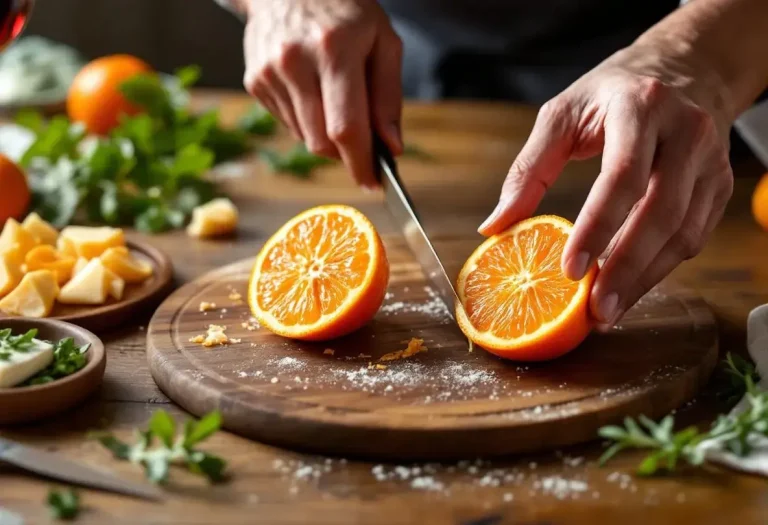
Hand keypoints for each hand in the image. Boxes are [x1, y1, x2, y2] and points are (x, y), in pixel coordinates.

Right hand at [242, 0, 403, 187]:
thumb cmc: (346, 9)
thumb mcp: (383, 41)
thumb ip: (388, 97)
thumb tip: (391, 147)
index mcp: (334, 50)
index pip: (346, 128)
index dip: (361, 163)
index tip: (374, 183)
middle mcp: (295, 63)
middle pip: (322, 142)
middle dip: (346, 153)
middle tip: (364, 142)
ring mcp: (269, 74)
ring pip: (305, 138)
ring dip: (327, 136)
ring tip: (337, 99)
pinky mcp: (254, 82)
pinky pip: (288, 124)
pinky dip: (308, 121)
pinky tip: (313, 91)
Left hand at [478, 44, 733, 327]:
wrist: (685, 68)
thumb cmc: (612, 93)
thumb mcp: (561, 114)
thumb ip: (528, 169)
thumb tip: (495, 225)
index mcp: (640, 107)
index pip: (624, 174)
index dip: (598, 226)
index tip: (570, 269)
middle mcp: (685, 132)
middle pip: (661, 211)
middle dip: (627, 267)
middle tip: (595, 309)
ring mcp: (710, 160)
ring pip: (684, 232)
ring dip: (645, 278)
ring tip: (607, 310)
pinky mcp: (719, 184)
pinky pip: (694, 236)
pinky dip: (661, 268)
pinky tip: (630, 288)